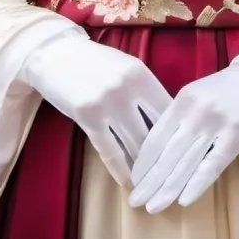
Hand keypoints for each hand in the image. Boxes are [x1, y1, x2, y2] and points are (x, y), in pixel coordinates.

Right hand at [23, 32, 171, 186]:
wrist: (55, 55)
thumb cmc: (95, 62)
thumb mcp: (125, 68)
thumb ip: (145, 90)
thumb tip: (168, 121)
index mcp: (141, 74)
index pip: (168, 111)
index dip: (176, 134)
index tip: (183, 154)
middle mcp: (127, 88)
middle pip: (153, 131)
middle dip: (162, 157)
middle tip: (171, 176)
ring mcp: (107, 103)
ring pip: (133, 143)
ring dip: (142, 167)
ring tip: (151, 183)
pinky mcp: (87, 117)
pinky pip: (109, 150)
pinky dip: (119, 169)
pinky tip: (127, 180)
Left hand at [128, 63, 238, 212]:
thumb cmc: (229, 91)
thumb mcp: (198, 95)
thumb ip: (180, 118)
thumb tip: (158, 153)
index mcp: (183, 98)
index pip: (156, 135)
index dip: (143, 162)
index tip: (133, 182)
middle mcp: (196, 110)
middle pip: (167, 153)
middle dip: (150, 181)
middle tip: (134, 202)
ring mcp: (216, 121)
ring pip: (186, 162)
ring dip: (167, 189)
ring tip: (152, 207)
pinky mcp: (237, 134)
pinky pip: (213, 165)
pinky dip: (196, 184)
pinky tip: (183, 201)